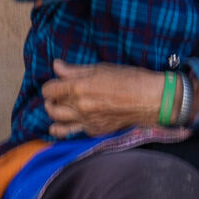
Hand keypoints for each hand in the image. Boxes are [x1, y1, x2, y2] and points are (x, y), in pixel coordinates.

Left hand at [41, 61, 175, 137]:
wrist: (150, 100)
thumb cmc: (129, 79)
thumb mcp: (101, 69)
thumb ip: (75, 70)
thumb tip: (56, 65)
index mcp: (79, 87)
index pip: (49, 90)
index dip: (50, 86)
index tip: (56, 84)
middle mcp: (79, 107)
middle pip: (51, 108)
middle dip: (51, 101)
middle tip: (57, 96)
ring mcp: (87, 122)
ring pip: (58, 125)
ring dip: (55, 117)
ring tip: (60, 110)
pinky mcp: (96, 132)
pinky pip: (74, 132)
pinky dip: (69, 128)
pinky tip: (71, 122)